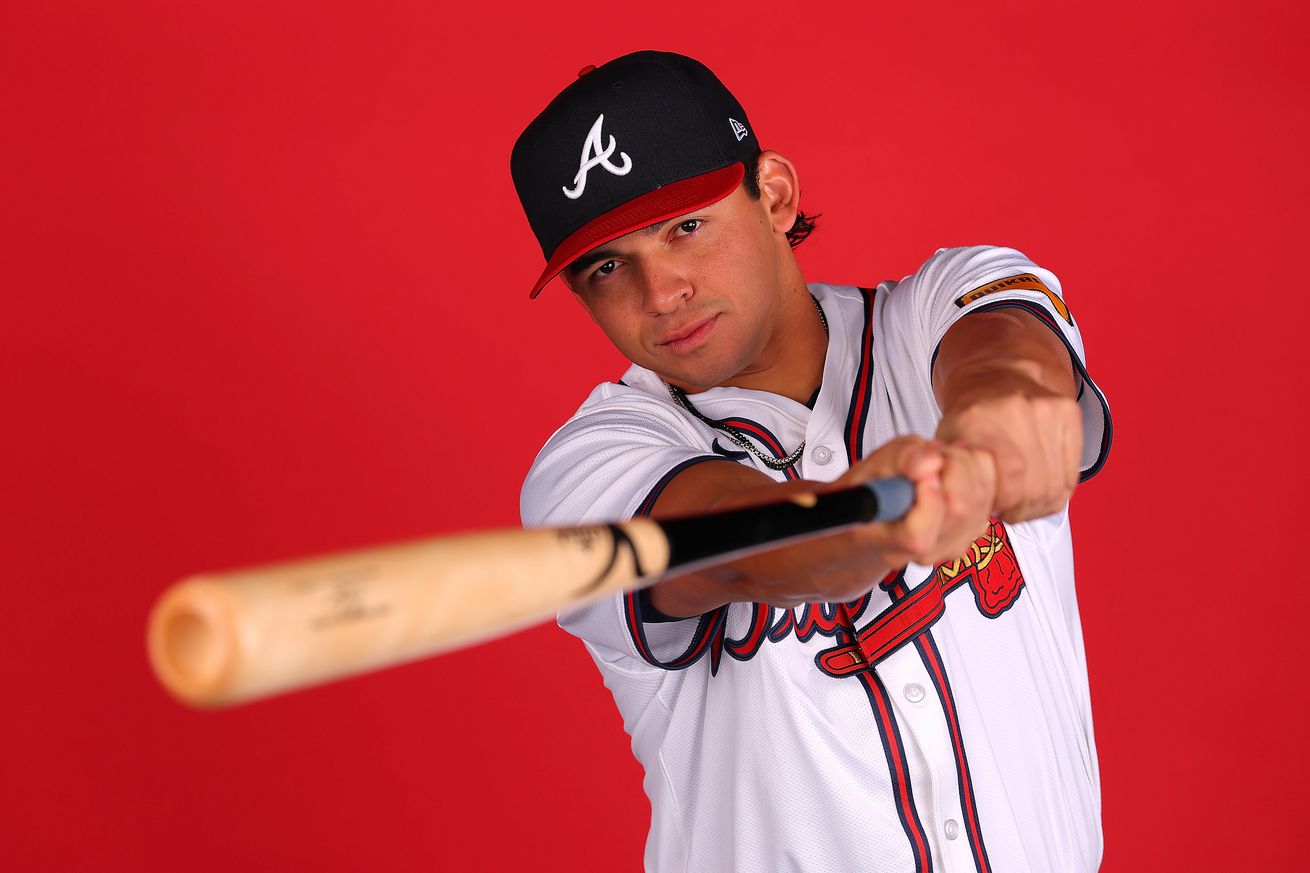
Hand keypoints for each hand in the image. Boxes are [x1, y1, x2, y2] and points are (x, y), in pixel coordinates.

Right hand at [827, 435, 993, 570]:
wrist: (874, 518)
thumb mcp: (867, 469)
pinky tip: (954, 466)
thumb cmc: (868, 494)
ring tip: (939, 458)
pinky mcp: (973, 532)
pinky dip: (978, 469)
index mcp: (890, 543)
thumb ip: (897, 461)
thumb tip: (930, 462)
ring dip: (965, 464)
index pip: (918, 536)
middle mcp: (926, 552)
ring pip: (980, 499)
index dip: (926, 498)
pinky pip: (992, 495)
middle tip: (929, 454)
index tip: (921, 469)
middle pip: (958, 511)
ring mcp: (953, 545)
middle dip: (950, 466)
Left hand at [936, 368, 1081, 522]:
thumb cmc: (969, 418)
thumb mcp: (947, 446)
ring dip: (1039, 503)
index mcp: (976, 420)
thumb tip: (964, 508)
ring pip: (1056, 485)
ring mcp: (1046, 409)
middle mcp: (1014, 411)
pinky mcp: (1068, 412)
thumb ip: (952, 477)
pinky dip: (1057, 491)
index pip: (1007, 482)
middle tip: (1008, 507)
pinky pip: (1072, 473)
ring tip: (1021, 499)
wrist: (996, 374)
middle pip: (1034, 487)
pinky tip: (1039, 488)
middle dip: (1020, 508)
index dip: (1003, 504)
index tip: (993, 507)